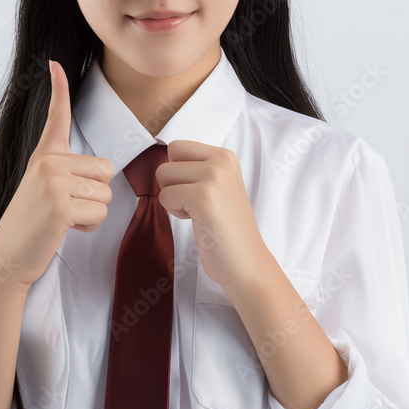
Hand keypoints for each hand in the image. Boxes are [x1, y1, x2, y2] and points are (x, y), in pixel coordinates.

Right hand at [0, 60, 113, 292]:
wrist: (9, 255)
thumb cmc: (33, 225)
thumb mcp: (45, 188)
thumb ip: (69, 173)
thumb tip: (103, 171)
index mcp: (44, 155)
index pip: (56, 116)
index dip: (58, 88)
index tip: (54, 63)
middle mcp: (48, 162)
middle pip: (105, 169)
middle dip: (95, 194)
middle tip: (66, 207)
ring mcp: (53, 181)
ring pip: (105, 193)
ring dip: (92, 212)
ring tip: (63, 219)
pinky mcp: (60, 204)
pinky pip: (99, 211)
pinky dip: (88, 226)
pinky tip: (64, 228)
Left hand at [155, 139, 266, 289]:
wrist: (246, 261)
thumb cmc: (227, 228)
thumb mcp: (218, 186)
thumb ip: (197, 168)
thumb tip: (164, 159)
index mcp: (225, 156)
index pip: (177, 147)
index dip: (177, 171)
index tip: (196, 191)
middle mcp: (221, 161)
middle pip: (166, 159)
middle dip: (171, 183)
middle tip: (193, 202)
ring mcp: (213, 178)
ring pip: (163, 176)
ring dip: (172, 198)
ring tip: (196, 211)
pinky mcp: (203, 198)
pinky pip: (165, 196)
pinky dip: (174, 211)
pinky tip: (197, 220)